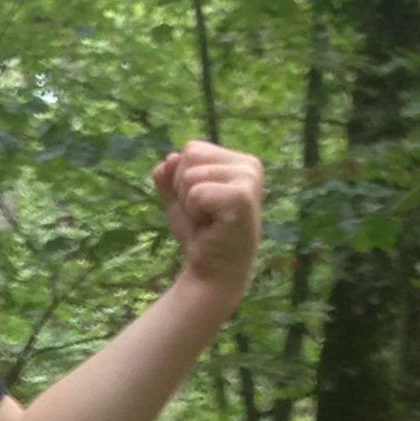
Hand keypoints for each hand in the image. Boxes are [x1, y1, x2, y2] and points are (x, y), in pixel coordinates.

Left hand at [153, 139, 263, 303]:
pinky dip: (194, 213)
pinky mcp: (242, 199)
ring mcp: (249, 180)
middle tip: (204, 214)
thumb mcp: (177, 197)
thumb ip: (169, 174)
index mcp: (239, 160)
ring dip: (189, 203)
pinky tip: (212, 225)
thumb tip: (169, 159)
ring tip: (208, 220)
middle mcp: (250, 165)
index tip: (202, 203)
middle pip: (189, 156)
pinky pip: (196, 193)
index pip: (191, 149)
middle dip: (183, 189)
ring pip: (190, 175)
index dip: (183, 179)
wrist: (211, 271)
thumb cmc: (199, 233)